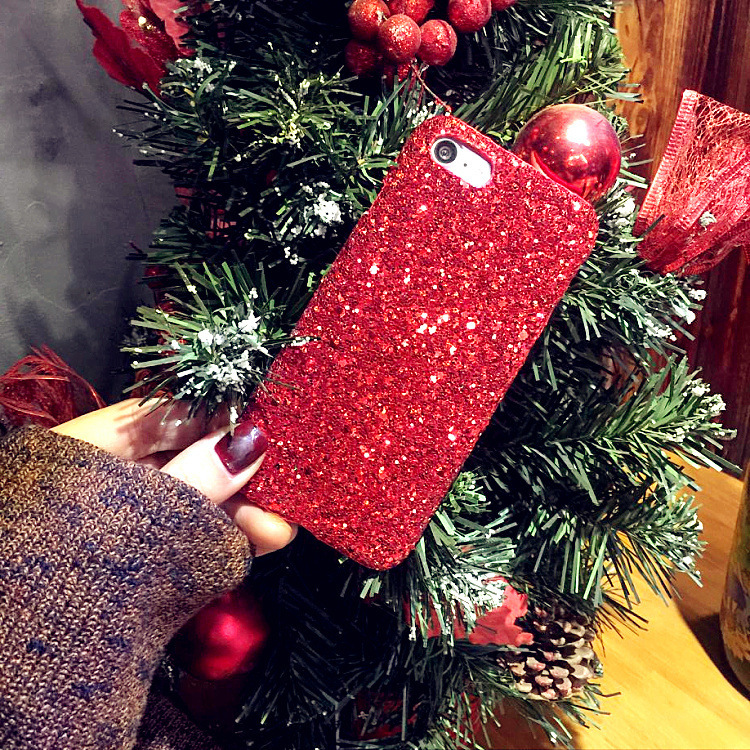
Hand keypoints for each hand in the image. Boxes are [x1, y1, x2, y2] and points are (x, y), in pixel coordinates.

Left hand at [52, 398, 296, 555]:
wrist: (21, 642)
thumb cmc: (65, 557)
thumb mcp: (138, 508)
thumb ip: (196, 477)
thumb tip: (252, 440)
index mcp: (103, 439)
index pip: (178, 414)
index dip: (228, 422)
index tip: (272, 435)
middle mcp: (118, 468)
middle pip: (193, 457)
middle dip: (242, 478)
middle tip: (284, 494)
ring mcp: (128, 509)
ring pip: (195, 497)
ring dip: (238, 512)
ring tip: (278, 531)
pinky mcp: (138, 545)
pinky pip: (187, 529)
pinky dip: (219, 534)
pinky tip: (256, 542)